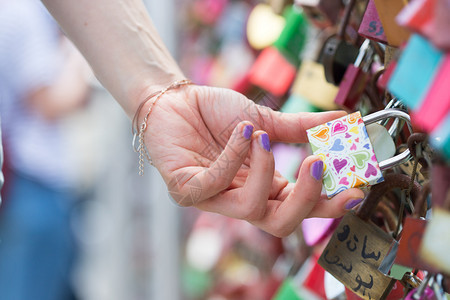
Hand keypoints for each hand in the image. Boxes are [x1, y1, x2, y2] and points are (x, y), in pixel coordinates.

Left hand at [143, 85, 363, 236]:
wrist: (177, 99)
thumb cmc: (217, 113)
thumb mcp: (265, 119)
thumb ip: (300, 127)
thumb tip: (343, 119)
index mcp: (264, 187)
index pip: (300, 208)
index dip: (327, 205)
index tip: (356, 190)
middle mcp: (241, 198)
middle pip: (279, 225)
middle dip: (305, 200)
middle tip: (318, 165)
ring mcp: (212, 199)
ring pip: (249, 210)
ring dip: (264, 171)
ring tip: (262, 136)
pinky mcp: (185, 191)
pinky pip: (214, 184)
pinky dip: (232, 156)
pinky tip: (240, 131)